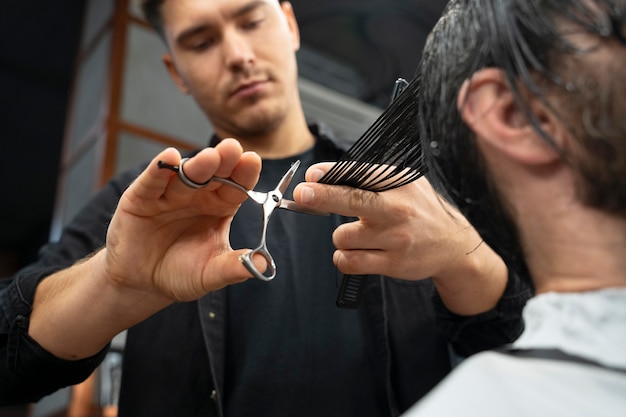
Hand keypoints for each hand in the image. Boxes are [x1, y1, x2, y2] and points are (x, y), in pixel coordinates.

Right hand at [105, 138, 264, 302]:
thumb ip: (233, 267)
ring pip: (185, 175)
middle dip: (224, 161)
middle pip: (213, 173)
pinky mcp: (141, 198)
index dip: (245, 173)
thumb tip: (263, 265)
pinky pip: (152, 182)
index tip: (253, 160)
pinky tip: (169, 157)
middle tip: (233, 149)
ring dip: (197, 165)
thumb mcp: (210, 273)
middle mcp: (197, 195)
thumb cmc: (181, 273)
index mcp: (220, 206)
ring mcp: (170, 194)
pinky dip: (159, 170)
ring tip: (209, 157)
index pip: (236, 186)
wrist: (142, 283)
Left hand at [293, 162, 507, 314]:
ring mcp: (395, 238)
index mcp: (399, 183)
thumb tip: (322, 177)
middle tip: (302, 194)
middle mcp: (398, 209)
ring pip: (343, 236)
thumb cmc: (419, 210)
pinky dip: (344, 258)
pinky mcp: (392, 263)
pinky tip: (355, 252)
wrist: (453, 246)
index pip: (361, 174)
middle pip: (352, 200)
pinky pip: (349, 262)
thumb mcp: (403, 184)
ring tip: (360, 235)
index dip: (332, 174)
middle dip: (323, 196)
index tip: (312, 175)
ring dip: (342, 237)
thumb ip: (368, 179)